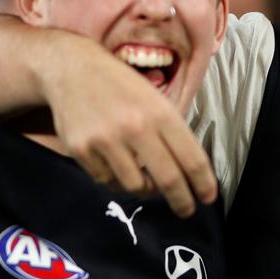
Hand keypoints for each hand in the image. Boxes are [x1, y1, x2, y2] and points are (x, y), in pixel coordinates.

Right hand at [40, 33, 216, 216]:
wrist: (71, 69)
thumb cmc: (122, 86)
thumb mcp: (156, 99)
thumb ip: (171, 132)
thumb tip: (190, 171)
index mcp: (161, 113)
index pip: (192, 158)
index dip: (203, 184)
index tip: (208, 198)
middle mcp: (135, 127)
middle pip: (167, 179)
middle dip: (182, 201)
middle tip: (187, 209)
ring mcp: (106, 140)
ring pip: (135, 186)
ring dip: (147, 191)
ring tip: (149, 184)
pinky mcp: (81, 149)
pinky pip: (106, 181)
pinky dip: (117, 181)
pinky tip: (120, 168)